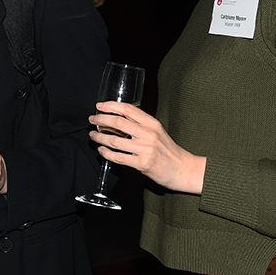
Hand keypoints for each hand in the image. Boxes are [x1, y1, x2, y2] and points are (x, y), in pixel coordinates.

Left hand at [89, 101, 205, 194]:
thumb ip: (141, 124)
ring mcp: (145, 149)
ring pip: (115, 141)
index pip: (128, 109)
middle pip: (118, 123)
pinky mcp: (142, 164)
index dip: (111, 106)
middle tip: (92, 120)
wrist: (183, 169)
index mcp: (152, 123)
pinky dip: (106, 153)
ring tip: (93, 135)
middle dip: (101, 120)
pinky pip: (118, 157)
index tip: (99, 106)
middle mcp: (148, 134)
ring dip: (100, 137)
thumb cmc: (168, 150)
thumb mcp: (158, 131)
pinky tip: (102, 150)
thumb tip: (118, 118)